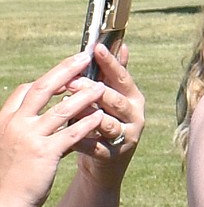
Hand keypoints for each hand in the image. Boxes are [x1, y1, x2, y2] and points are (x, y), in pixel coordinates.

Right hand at [0, 50, 113, 206]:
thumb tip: (43, 119)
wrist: (4, 201)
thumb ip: (26, 129)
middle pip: (44, 88)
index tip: (65, 72)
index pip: (26, 90)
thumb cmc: (10, 176)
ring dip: (84, 96)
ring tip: (102, 87)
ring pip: (61, 109)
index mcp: (7, 118)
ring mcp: (30, 137)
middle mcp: (16, 123)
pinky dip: (87, 124)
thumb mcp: (13, 145)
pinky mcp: (45, 153)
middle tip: (84, 58)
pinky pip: (71, 134)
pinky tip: (101, 118)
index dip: (47, 79)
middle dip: (66, 71)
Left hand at [72, 41, 144, 187]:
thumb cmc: (103, 121)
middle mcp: (135, 117)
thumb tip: (121, 44)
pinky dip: (80, 140)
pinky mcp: (114, 156)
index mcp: (133, 98)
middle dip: (93, 90)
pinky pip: (95, 146)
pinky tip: (65, 133)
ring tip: (70, 108)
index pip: (122, 77)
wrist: (105, 162)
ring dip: (87, 115)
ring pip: (107, 124)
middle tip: (72, 80)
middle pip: (116, 100)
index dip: (110, 62)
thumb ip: (113, 73)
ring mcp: (126, 137)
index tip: (96, 48)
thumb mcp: (111, 96)